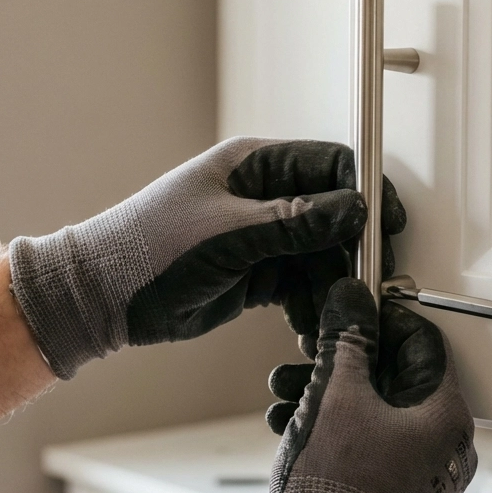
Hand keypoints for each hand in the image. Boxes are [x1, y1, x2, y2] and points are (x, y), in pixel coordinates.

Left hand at [9, 138, 403, 378]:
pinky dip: (311, 304)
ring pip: (320, 255)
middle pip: (333, 215)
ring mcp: (260, 236)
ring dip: (333, 284)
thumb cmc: (149, 249)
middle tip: (369, 282)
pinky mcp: (256, 273)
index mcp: (254, 166)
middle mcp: (263, 196)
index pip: (330, 166)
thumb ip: (294, 222)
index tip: (387, 226)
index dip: (365, 193)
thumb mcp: (228, 234)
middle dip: (354, 249)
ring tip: (335, 314)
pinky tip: (309, 326)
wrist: (104, 297)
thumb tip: (354, 210)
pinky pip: (300, 285)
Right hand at [248, 278, 475, 492]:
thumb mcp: (336, 396)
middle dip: (341, 360)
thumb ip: (346, 339)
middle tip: (307, 351)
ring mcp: (421, 477)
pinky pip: (369, 446)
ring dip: (328, 394)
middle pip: (393, 376)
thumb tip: (351, 300)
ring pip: (375, 412)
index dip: (378, 317)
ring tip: (285, 393)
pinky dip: (335, 429)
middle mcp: (444, 447)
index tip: (346, 311)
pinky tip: (293, 425)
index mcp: (445, 416)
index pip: (421, 340)